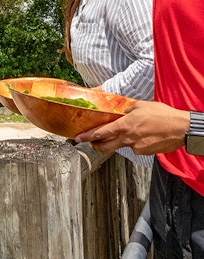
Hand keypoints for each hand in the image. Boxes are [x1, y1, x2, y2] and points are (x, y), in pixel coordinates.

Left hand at [74, 100, 189, 155]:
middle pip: (105, 147)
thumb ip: (126, 110)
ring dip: (119, 140)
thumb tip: (120, 113)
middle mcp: (128, 139)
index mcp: (125, 126)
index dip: (87, 136)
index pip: (101, 133)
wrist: (181, 128)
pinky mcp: (145, 152)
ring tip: (130, 130)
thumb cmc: (162, 114)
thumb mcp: (140, 105)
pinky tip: (143, 134)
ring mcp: (136, 148)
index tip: (78, 139)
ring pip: (121, 145)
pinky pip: (134, 147)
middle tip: (91, 142)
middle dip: (95, 145)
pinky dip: (134, 142)